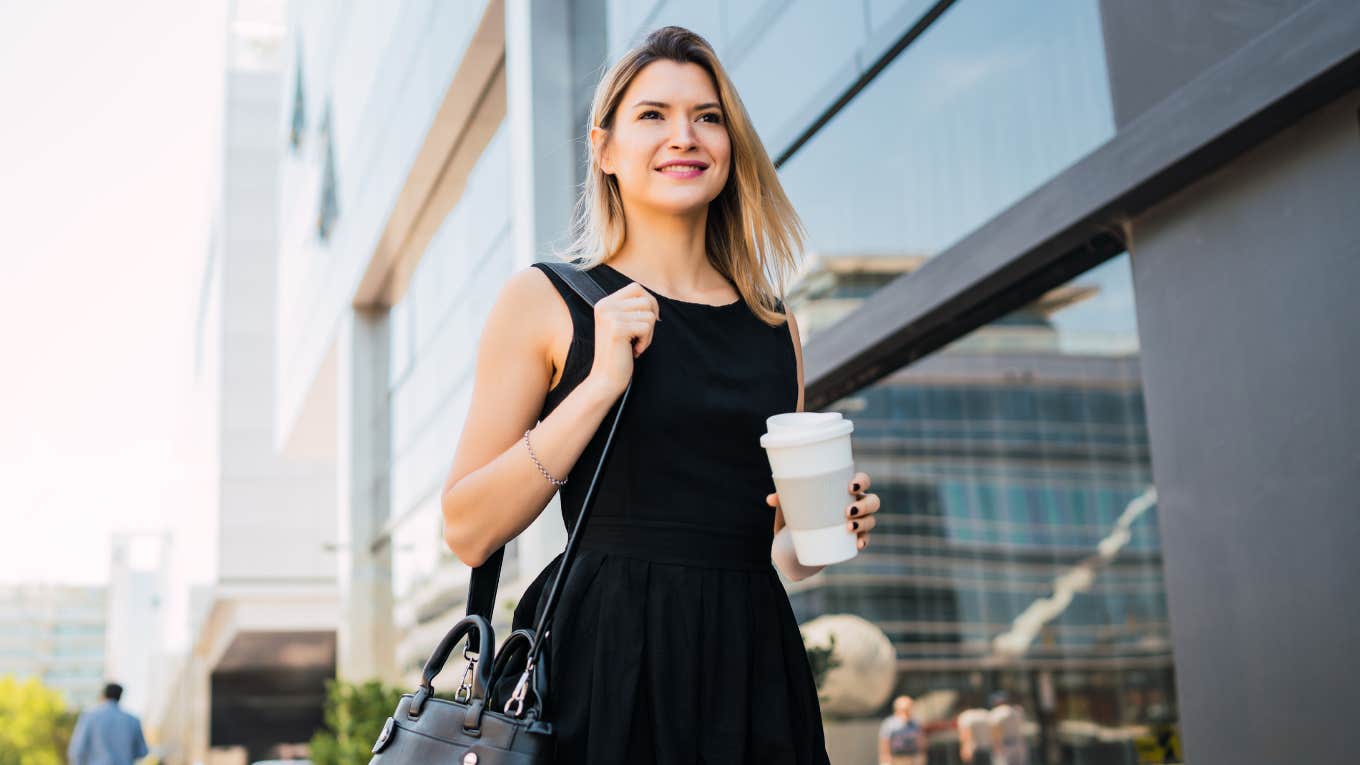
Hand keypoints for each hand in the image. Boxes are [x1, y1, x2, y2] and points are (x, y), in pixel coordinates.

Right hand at [587, 281, 659, 396]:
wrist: (605, 378)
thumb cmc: (618, 353)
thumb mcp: (621, 324)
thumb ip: (631, 309)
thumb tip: (653, 300)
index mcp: (604, 303)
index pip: (636, 288)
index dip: (649, 302)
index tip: (648, 321)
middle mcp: (605, 306)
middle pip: (645, 299)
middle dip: (650, 319)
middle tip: (642, 336)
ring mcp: (610, 316)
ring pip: (649, 314)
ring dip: (648, 333)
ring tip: (636, 344)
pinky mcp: (617, 329)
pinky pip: (647, 326)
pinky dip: (646, 341)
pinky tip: (634, 351)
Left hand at [765, 470, 880, 550]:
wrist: (794, 545)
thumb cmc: (796, 514)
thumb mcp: (789, 506)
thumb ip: (783, 499)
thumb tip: (770, 499)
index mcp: (843, 490)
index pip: (862, 481)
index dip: (862, 482)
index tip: (850, 487)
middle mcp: (855, 504)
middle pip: (872, 501)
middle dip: (865, 505)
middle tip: (848, 511)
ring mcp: (856, 523)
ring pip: (871, 520)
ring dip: (864, 523)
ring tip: (849, 527)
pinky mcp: (852, 540)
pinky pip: (865, 539)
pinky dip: (864, 541)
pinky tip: (859, 544)